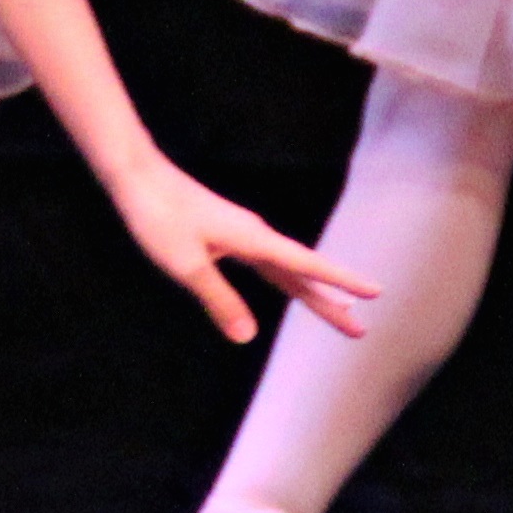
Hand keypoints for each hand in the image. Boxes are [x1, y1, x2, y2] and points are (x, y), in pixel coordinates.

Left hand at [107, 156, 371, 346]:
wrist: (137, 175)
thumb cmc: (159, 217)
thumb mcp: (187, 265)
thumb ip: (219, 300)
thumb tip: (248, 338)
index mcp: (254, 240)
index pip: (307, 267)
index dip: (340, 282)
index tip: (375, 292)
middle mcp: (255, 235)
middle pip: (302, 275)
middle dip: (331, 303)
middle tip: (359, 330)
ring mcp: (242, 233)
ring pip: (286, 270)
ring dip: (311, 293)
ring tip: (340, 311)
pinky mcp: (227, 233)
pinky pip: (267, 263)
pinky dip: (285, 279)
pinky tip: (290, 284)